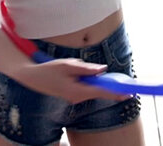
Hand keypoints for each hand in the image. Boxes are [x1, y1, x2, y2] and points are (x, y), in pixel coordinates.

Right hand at [15, 59, 130, 103]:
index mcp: (77, 91)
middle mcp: (78, 97)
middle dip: (104, 81)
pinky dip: (86, 79)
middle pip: (99, 90)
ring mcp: (75, 97)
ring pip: (91, 87)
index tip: (129, 93)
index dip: (117, 92)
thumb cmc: (49, 70)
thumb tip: (103, 70)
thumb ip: (86, 68)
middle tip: (106, 75)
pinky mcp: (73, 94)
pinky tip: (70, 71)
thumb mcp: (67, 65)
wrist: (32, 78)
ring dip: (90, 76)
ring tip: (69, 67)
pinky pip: (85, 87)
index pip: (102, 92)